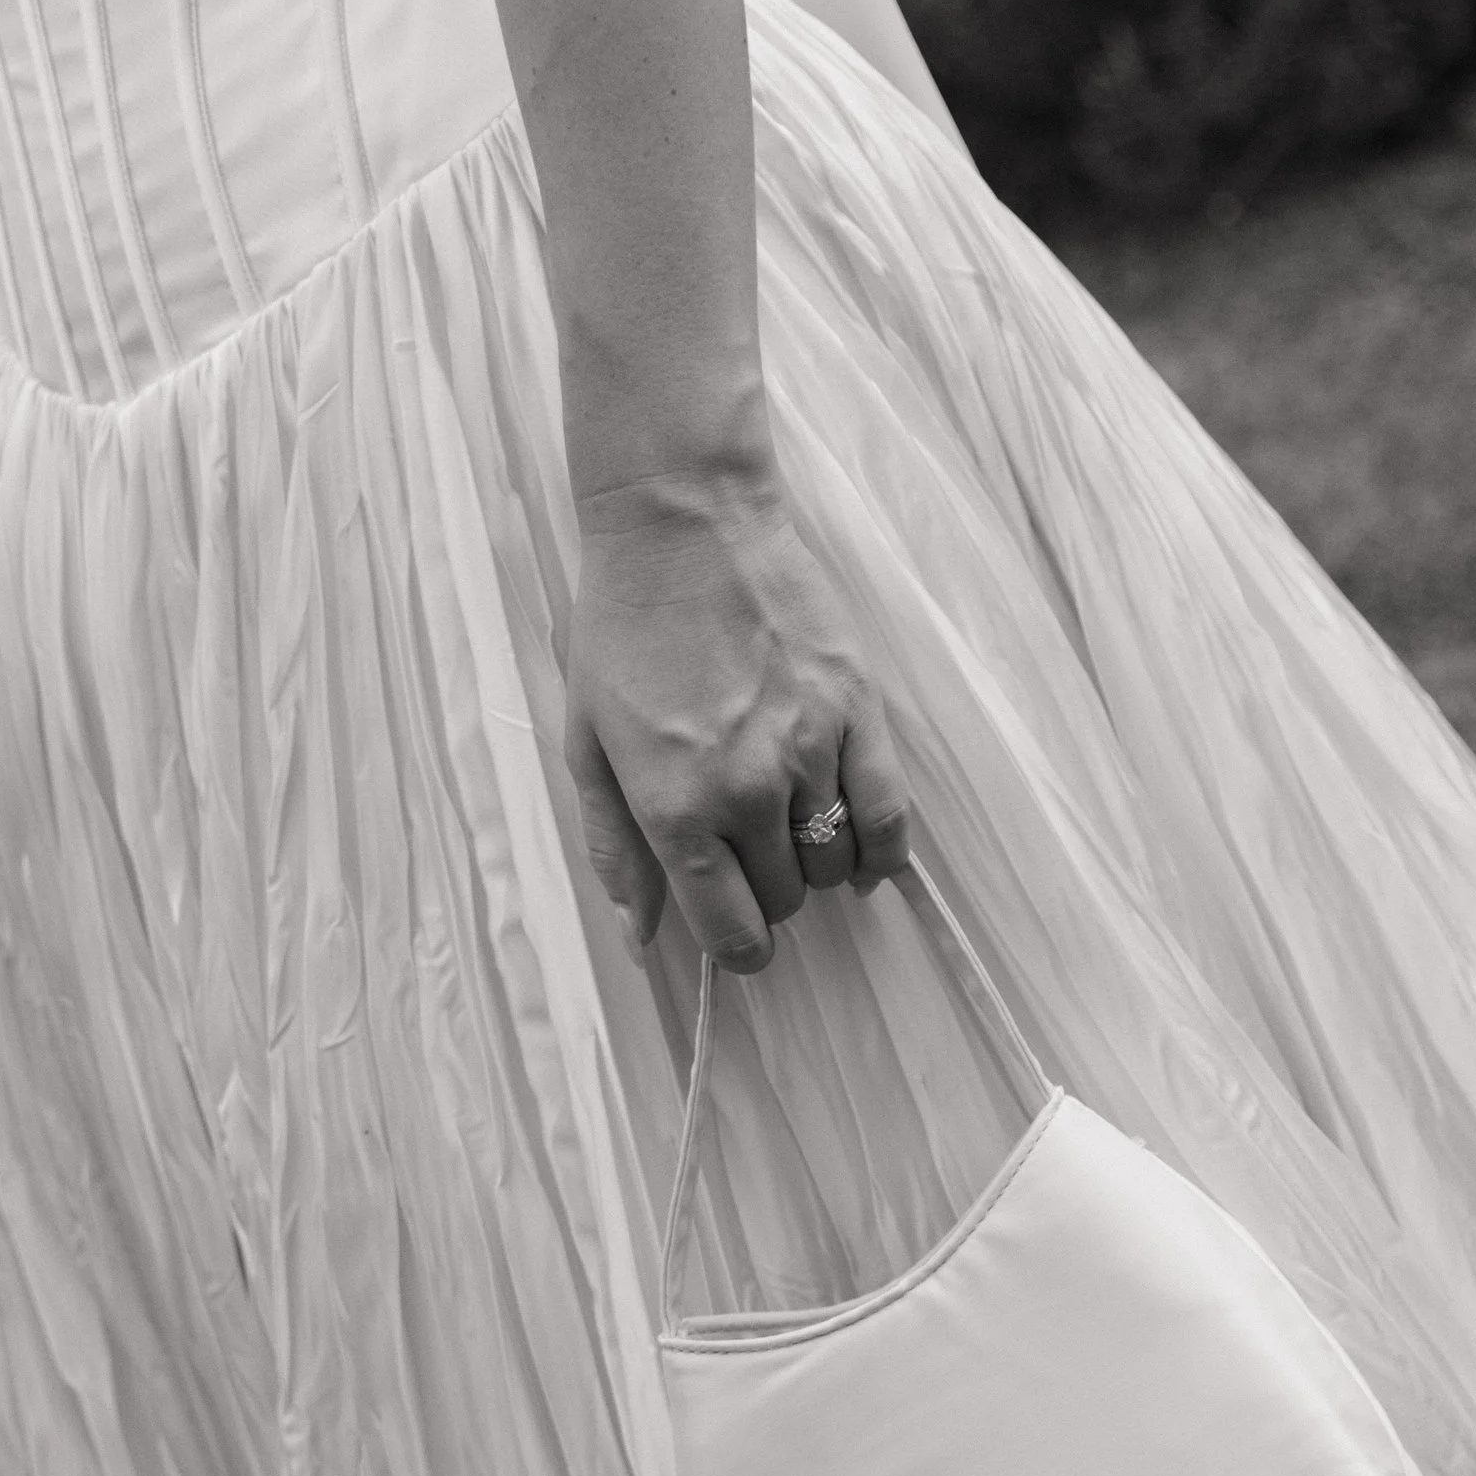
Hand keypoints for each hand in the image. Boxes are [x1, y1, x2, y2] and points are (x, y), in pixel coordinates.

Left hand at [567, 487, 910, 973]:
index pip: (734, 933)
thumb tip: (641, 936)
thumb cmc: (622, 632)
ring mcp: (809, 750)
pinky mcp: (856, 709)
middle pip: (785, 899)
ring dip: (816, 865)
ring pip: (836, 862)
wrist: (681, 526)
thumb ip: (617, 849)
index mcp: (676, 810)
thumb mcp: (589, 746)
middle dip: (768, 894)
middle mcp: (748, 792)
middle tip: (748, 852)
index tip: (738, 934)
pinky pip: (887, 813)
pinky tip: (865, 855)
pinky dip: (881, 850)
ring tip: (792, 831)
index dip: (739, 948)